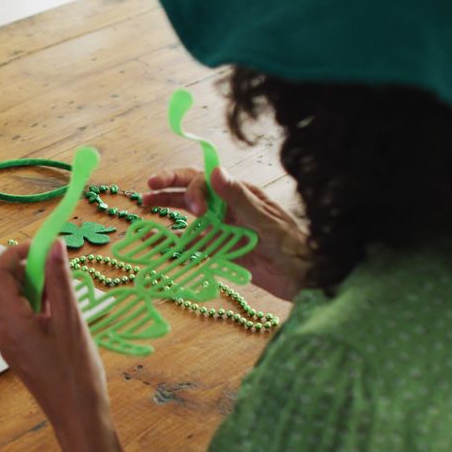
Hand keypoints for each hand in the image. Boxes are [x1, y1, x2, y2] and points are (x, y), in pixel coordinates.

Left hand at [0, 239, 124, 451]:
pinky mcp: (20, 349)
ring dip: (35, 285)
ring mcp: (10, 342)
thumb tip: (55, 246)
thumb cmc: (76, 375)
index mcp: (11, 323)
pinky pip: (22, 316)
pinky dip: (38, 303)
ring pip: (14, 299)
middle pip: (3, 284)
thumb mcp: (71, 321)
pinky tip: (61, 309)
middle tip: (57, 264)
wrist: (78, 417)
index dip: (16, 252)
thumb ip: (60, 280)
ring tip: (63, 290)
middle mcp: (3, 331)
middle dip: (28, 267)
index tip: (43, 246)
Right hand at [144, 166, 308, 299]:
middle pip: (193, 193)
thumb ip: (237, 197)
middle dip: (169, 190)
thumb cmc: (293, 246)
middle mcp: (228, 209)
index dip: (191, 186)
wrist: (306, 280)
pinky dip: (176, 243)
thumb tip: (215, 171)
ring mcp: (223, 230)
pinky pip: (194, 245)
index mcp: (240, 194)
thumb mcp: (264, 219)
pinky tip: (159, 242)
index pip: (206, 180)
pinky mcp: (222, 252)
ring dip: (168, 212)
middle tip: (146, 191)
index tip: (193, 207)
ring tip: (145, 209)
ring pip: (189, 217)